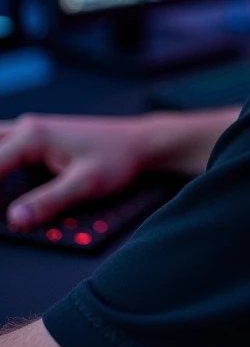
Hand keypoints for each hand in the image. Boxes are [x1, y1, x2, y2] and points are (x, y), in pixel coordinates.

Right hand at [0, 112, 147, 229]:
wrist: (138, 142)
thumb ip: (49, 201)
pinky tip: (2, 181)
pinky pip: (3, 146)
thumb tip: (15, 218)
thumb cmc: (117, 158)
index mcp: (33, 136)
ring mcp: (30, 129)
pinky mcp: (36, 136)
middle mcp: (28, 128)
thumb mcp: (86, 183)